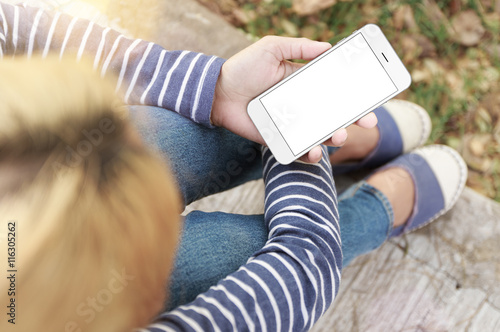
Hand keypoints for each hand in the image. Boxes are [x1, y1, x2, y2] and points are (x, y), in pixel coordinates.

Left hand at [211, 36, 377, 162]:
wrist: (217, 92)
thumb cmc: (243, 68)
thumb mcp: (272, 48)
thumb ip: (299, 47)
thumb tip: (329, 47)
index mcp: (304, 86)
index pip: (335, 92)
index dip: (355, 96)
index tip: (373, 98)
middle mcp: (301, 107)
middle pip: (334, 116)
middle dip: (354, 120)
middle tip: (368, 121)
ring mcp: (291, 125)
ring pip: (321, 136)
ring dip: (335, 138)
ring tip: (339, 136)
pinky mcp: (278, 140)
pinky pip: (298, 151)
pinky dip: (309, 154)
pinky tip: (315, 151)